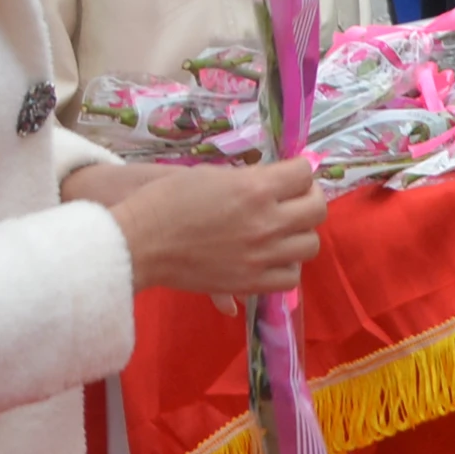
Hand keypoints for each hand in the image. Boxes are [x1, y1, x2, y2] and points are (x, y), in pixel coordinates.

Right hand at [90, 159, 328, 297]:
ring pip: (310, 245)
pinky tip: (274, 258)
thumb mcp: (213, 176)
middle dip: (309, 199)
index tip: (293, 174)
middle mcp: (266, 222)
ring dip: (301, 234)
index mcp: (256, 188)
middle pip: (316, 209)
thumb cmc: (168, 200)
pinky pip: (290, 278)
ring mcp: (261, 255)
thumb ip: (251, 180)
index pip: (304, 172)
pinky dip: (287, 267)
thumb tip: (275, 181)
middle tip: (295, 200)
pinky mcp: (250, 282)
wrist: (139, 242)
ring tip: (284, 231)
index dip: (300, 171)